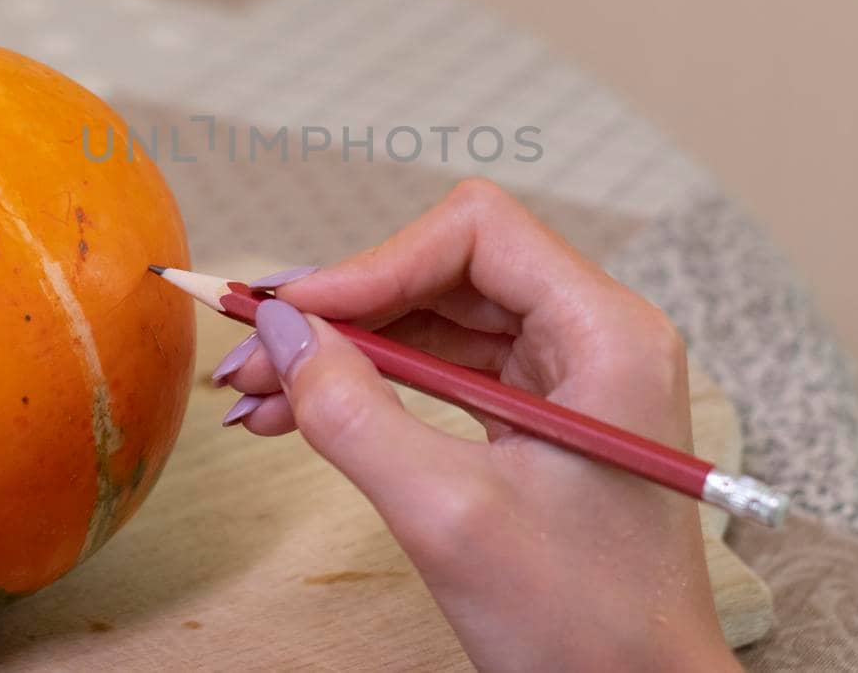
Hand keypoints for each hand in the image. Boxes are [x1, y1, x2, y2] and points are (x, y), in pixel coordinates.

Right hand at [216, 180, 736, 671]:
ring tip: (257, 394)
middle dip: (343, 312)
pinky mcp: (539, 419)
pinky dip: (373, 389)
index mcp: (607, 334)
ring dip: (345, 352)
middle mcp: (594, 336)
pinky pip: (443, 374)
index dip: (374, 262)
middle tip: (250, 355)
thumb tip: (280, 333)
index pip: (476, 234)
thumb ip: (354, 413)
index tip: (293, 314)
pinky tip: (300, 415)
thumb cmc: (584, 624)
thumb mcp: (448, 515)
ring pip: (435, 322)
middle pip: (446, 273)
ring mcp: (569, 377)